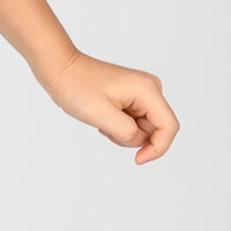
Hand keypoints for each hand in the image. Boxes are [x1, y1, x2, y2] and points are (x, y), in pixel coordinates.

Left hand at [38, 50, 179, 163]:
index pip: (169, 127)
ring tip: (102, 120)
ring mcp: (142, 93)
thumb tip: (139, 140)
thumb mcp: (101, 114)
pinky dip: (118, 127)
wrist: (61, 70)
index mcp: (148, 90)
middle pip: (155, 130)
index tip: (137, 160)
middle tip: (105, 127)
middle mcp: (150, 89)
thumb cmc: (77, 87)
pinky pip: (133, 123)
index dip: (158, 148)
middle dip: (132, 138)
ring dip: (123, 133)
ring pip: (143, 129)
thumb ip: (126, 132)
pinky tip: (103, 116)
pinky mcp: (132, 97)